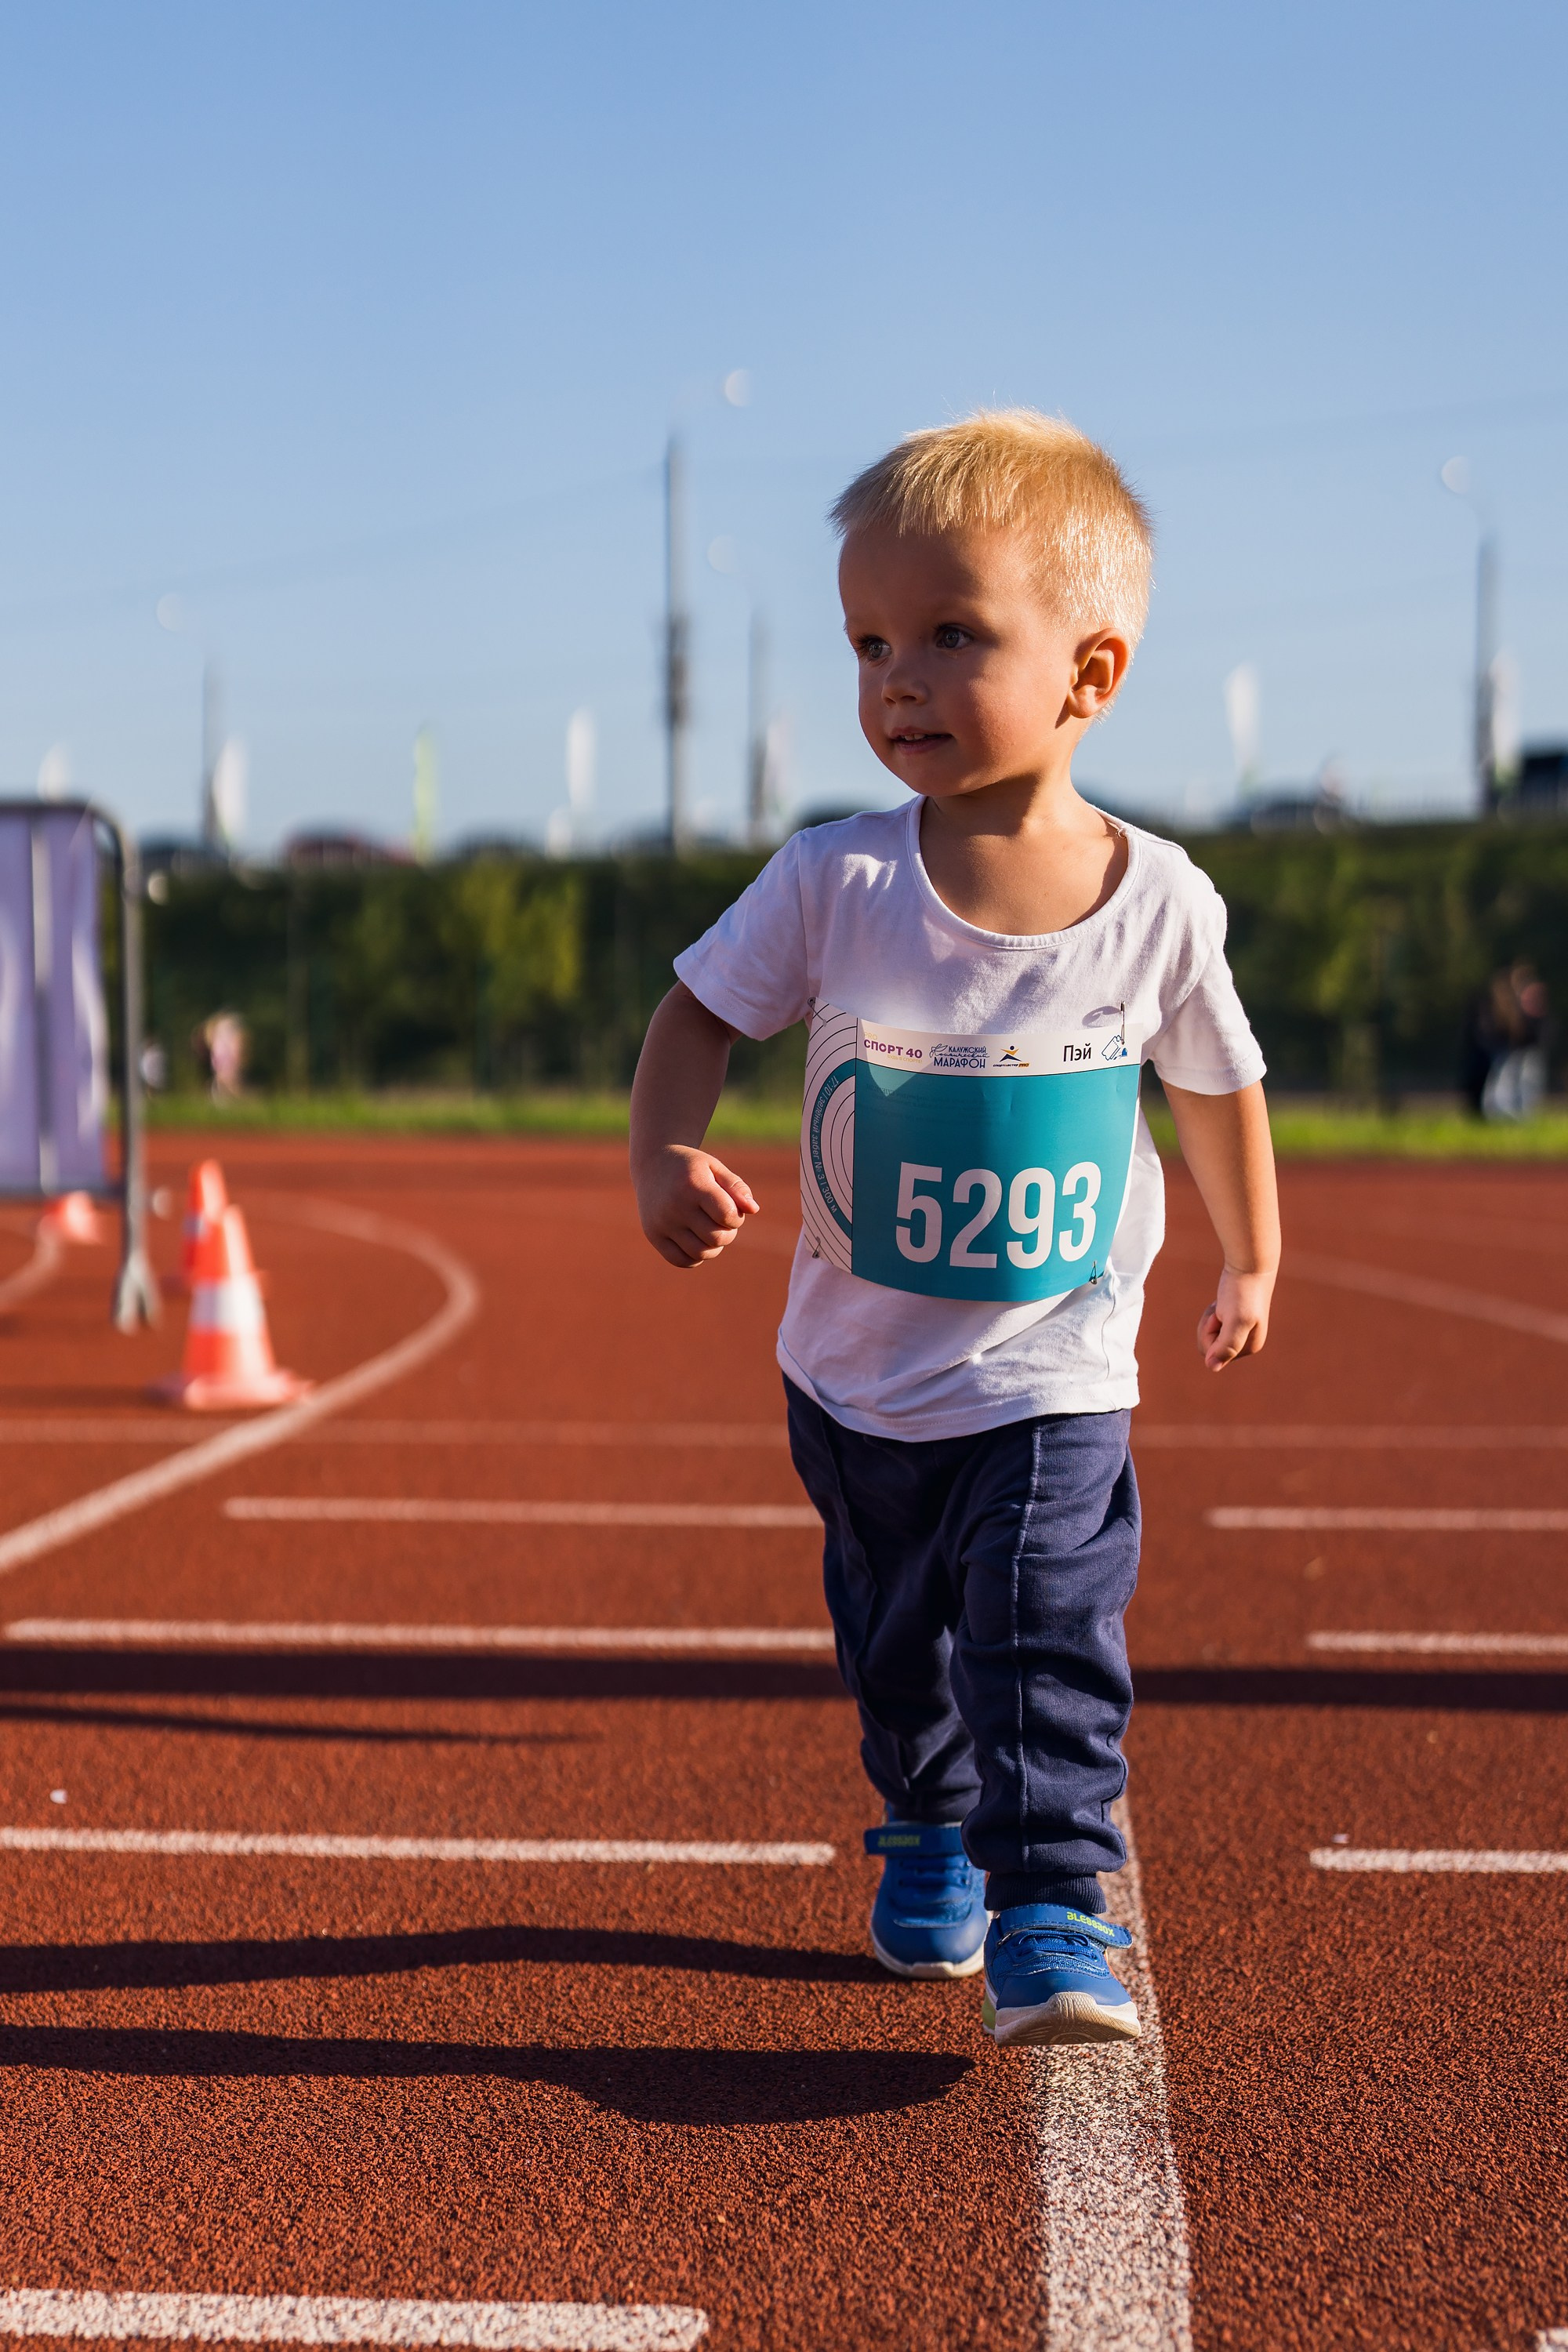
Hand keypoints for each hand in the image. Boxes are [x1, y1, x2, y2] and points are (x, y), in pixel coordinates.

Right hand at [635, 1145, 759, 1268]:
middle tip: (722, 1222)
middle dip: (728, 1233)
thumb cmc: (690, 1167)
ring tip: (711, 1231)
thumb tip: (753, 1209)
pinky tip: (697, 1241)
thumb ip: (736, 1187)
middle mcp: (675, 1205)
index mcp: (692, 1185)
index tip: (732, 1209)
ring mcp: (662, 1222)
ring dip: (714, 1247)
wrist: (652, 1165)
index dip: (737, 1217)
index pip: (727, 1215)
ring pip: (700, 1253)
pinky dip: (695, 1257)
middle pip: (716, 1238)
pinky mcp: (653, 1235)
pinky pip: (681, 1260)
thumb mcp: (714, 1167)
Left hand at [1196, 1265, 1273, 1370]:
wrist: (1248, 1265)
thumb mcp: (1235, 1320)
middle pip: (1209, 1348)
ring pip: (1209, 1336)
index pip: (1213, 1355)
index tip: (1222, 1316)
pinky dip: (1211, 1313)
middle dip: (1208, 1327)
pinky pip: (1212, 1325)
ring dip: (1209, 1319)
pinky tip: (1222, 1303)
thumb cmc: (1242, 1292)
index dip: (1210, 1335)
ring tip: (1222, 1304)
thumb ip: (1226, 1345)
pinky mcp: (1232, 1320)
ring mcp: (1239, 1332)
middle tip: (1221, 1309)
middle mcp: (1245, 1343)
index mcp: (1250, 1347)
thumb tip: (1212, 1367)